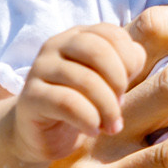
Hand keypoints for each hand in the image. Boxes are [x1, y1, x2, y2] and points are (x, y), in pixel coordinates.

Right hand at [15, 24, 148, 162]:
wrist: (43, 134)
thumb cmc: (82, 104)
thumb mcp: (109, 82)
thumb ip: (126, 64)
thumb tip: (136, 56)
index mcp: (78, 36)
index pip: (111, 33)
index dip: (128, 61)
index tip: (127, 86)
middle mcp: (56, 45)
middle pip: (97, 50)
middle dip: (117, 82)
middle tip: (120, 106)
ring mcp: (40, 69)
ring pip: (85, 79)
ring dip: (107, 107)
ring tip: (111, 126)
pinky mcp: (31, 96)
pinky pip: (67, 102)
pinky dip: (88, 118)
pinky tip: (93, 130)